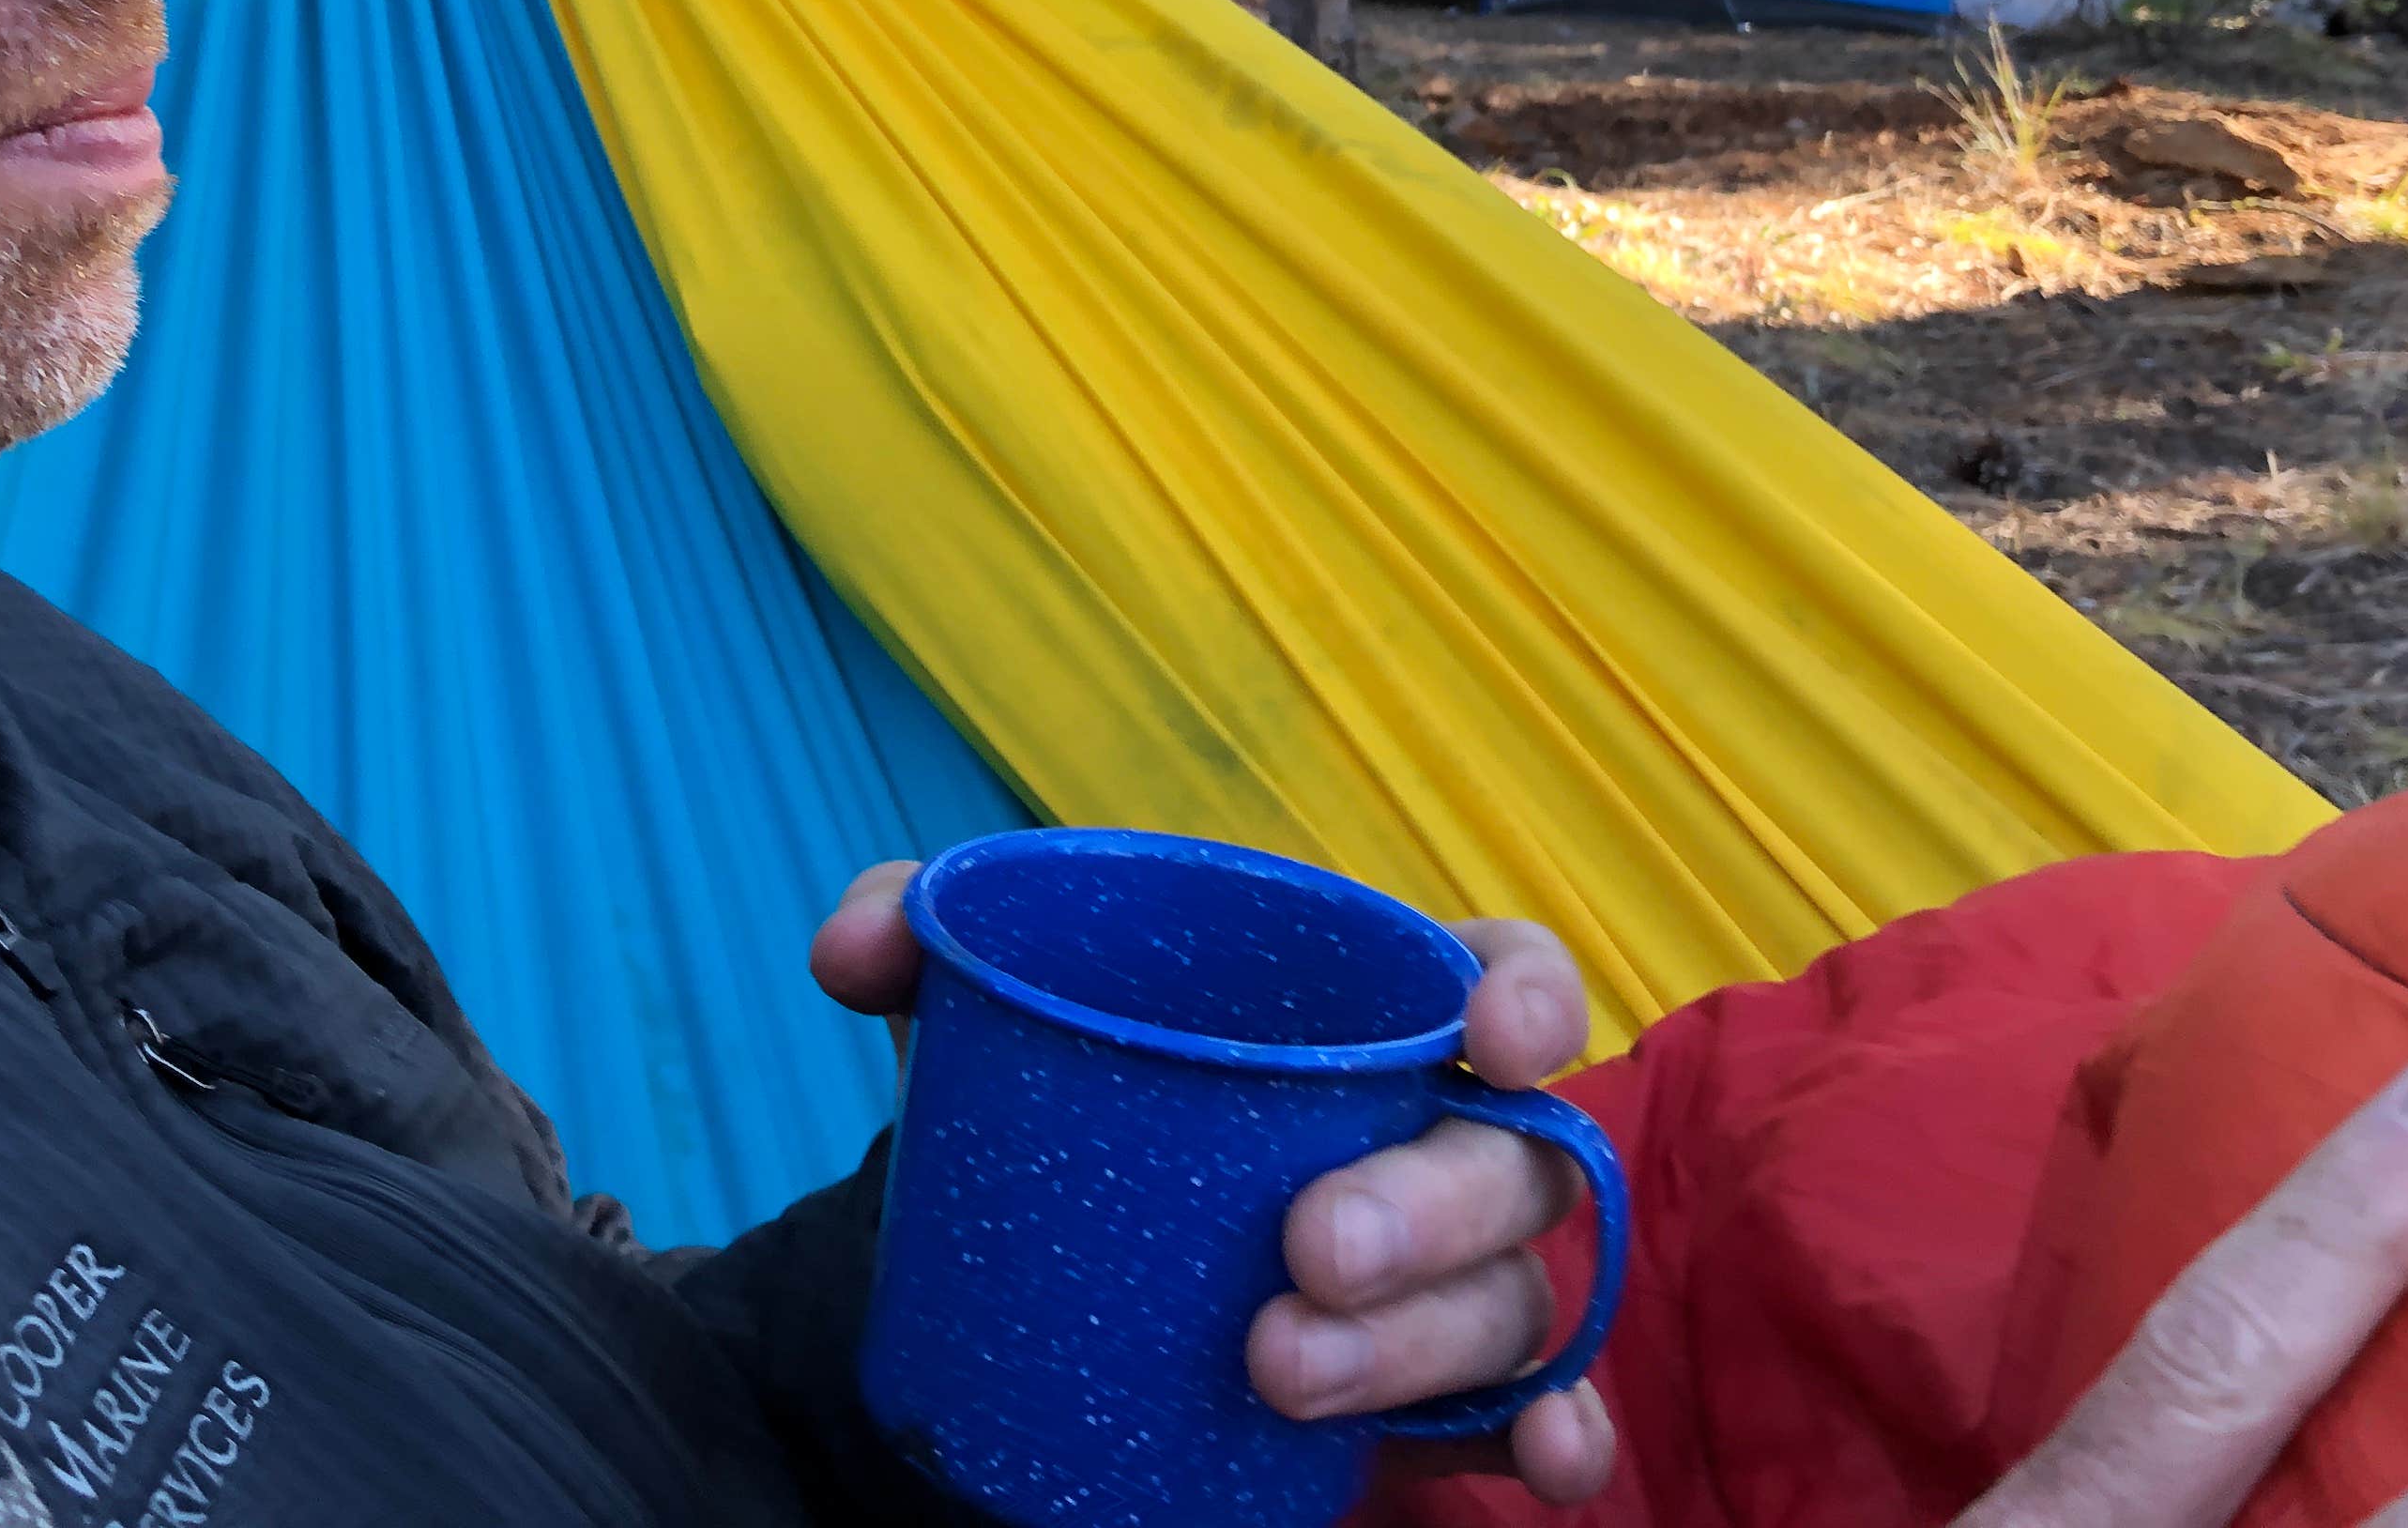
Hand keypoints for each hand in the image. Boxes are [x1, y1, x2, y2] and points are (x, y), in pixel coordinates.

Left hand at [811, 868, 1614, 1504]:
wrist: (1032, 1262)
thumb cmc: (1072, 1094)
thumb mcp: (996, 1006)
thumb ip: (923, 939)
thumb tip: (855, 948)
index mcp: (1365, 1009)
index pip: (1504, 974)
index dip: (1530, 996)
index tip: (1489, 1035)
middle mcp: (1435, 1140)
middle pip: (1508, 1163)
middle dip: (1424, 1208)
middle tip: (1303, 1250)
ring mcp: (1443, 1281)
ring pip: (1504, 1304)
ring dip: (1417, 1344)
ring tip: (1276, 1369)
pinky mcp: (1423, 1402)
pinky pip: (1520, 1424)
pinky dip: (1552, 1440)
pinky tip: (1539, 1468)